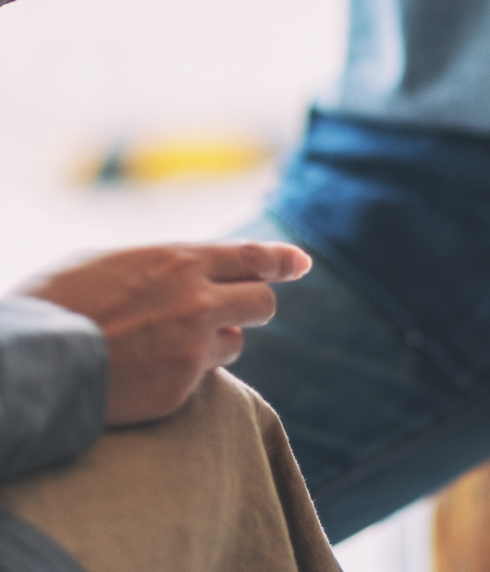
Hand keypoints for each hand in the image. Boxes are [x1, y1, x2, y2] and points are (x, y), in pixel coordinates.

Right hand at [15, 242, 311, 425]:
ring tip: (170, 342)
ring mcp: (192, 348)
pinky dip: (187, 373)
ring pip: (235, 342)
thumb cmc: (57, 304)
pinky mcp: (180, 389)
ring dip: (217, 340)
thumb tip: (190, 263)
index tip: (301, 263)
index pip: (255, 257)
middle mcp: (198, 301)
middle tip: (236, 309)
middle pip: (261, 302)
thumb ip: (161, 262)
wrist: (31, 364)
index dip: (283, 260)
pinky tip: (148, 371)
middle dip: (253, 304)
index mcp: (181, 261)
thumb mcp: (109, 260)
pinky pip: (203, 377)